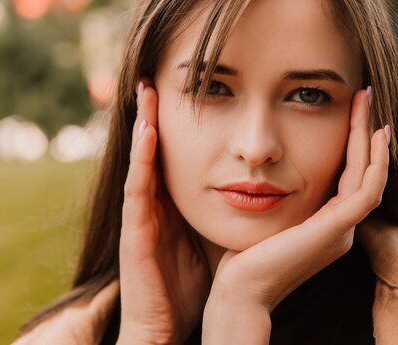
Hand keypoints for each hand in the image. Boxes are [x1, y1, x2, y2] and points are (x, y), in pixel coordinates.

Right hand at [117, 81, 209, 344]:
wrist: (170, 324)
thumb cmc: (194, 281)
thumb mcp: (214, 233)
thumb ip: (227, 207)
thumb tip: (262, 184)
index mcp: (173, 203)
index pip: (174, 155)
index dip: (178, 125)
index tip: (189, 92)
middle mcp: (154, 203)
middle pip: (154, 151)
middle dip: (154, 114)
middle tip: (158, 77)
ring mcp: (142, 215)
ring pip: (141, 161)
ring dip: (143, 124)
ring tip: (147, 91)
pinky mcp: (135, 230)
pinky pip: (137, 187)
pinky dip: (141, 157)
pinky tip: (147, 130)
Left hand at [202, 88, 388, 342]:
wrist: (239, 293)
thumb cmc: (241, 256)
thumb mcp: (265, 217)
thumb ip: (277, 195)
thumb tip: (266, 165)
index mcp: (327, 226)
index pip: (350, 177)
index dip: (354, 143)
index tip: (350, 110)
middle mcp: (341, 228)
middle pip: (364, 171)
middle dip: (364, 131)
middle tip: (363, 94)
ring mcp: (342, 230)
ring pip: (369, 175)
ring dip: (369, 136)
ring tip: (364, 100)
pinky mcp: (336, 230)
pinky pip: (366, 189)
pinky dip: (373, 160)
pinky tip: (371, 132)